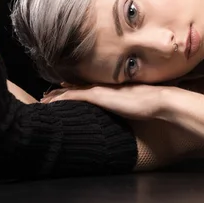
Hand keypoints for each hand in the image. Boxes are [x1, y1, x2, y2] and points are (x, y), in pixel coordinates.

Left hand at [41, 83, 169, 120]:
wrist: (159, 101)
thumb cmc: (154, 105)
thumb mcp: (139, 106)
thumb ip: (132, 107)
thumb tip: (134, 113)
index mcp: (112, 91)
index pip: (90, 89)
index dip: (76, 90)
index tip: (64, 90)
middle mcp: (104, 88)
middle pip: (77, 89)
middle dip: (62, 92)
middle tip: (47, 95)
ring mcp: (100, 92)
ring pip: (71, 92)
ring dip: (56, 96)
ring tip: (44, 99)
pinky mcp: (98, 97)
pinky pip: (73, 97)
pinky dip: (60, 98)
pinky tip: (49, 102)